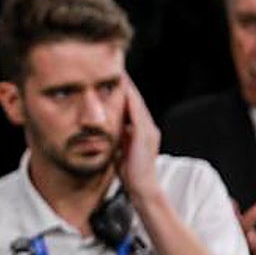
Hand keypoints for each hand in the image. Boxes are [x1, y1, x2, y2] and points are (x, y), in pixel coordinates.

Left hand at [114, 74, 160, 202]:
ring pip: (136, 101)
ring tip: (116, 70)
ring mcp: (148, 129)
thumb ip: (118, 139)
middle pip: (134, 99)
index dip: (121, 91)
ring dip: (127, 86)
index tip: (109, 78)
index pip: (131, 106)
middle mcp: (148, 126)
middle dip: (125, 83)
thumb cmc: (130, 174)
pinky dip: (128, 97)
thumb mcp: (121, 151)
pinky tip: (120, 86)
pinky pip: (136, 110)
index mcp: (142, 130)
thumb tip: (106, 132)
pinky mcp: (144, 134)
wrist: (142, 189)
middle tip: (113, 65)